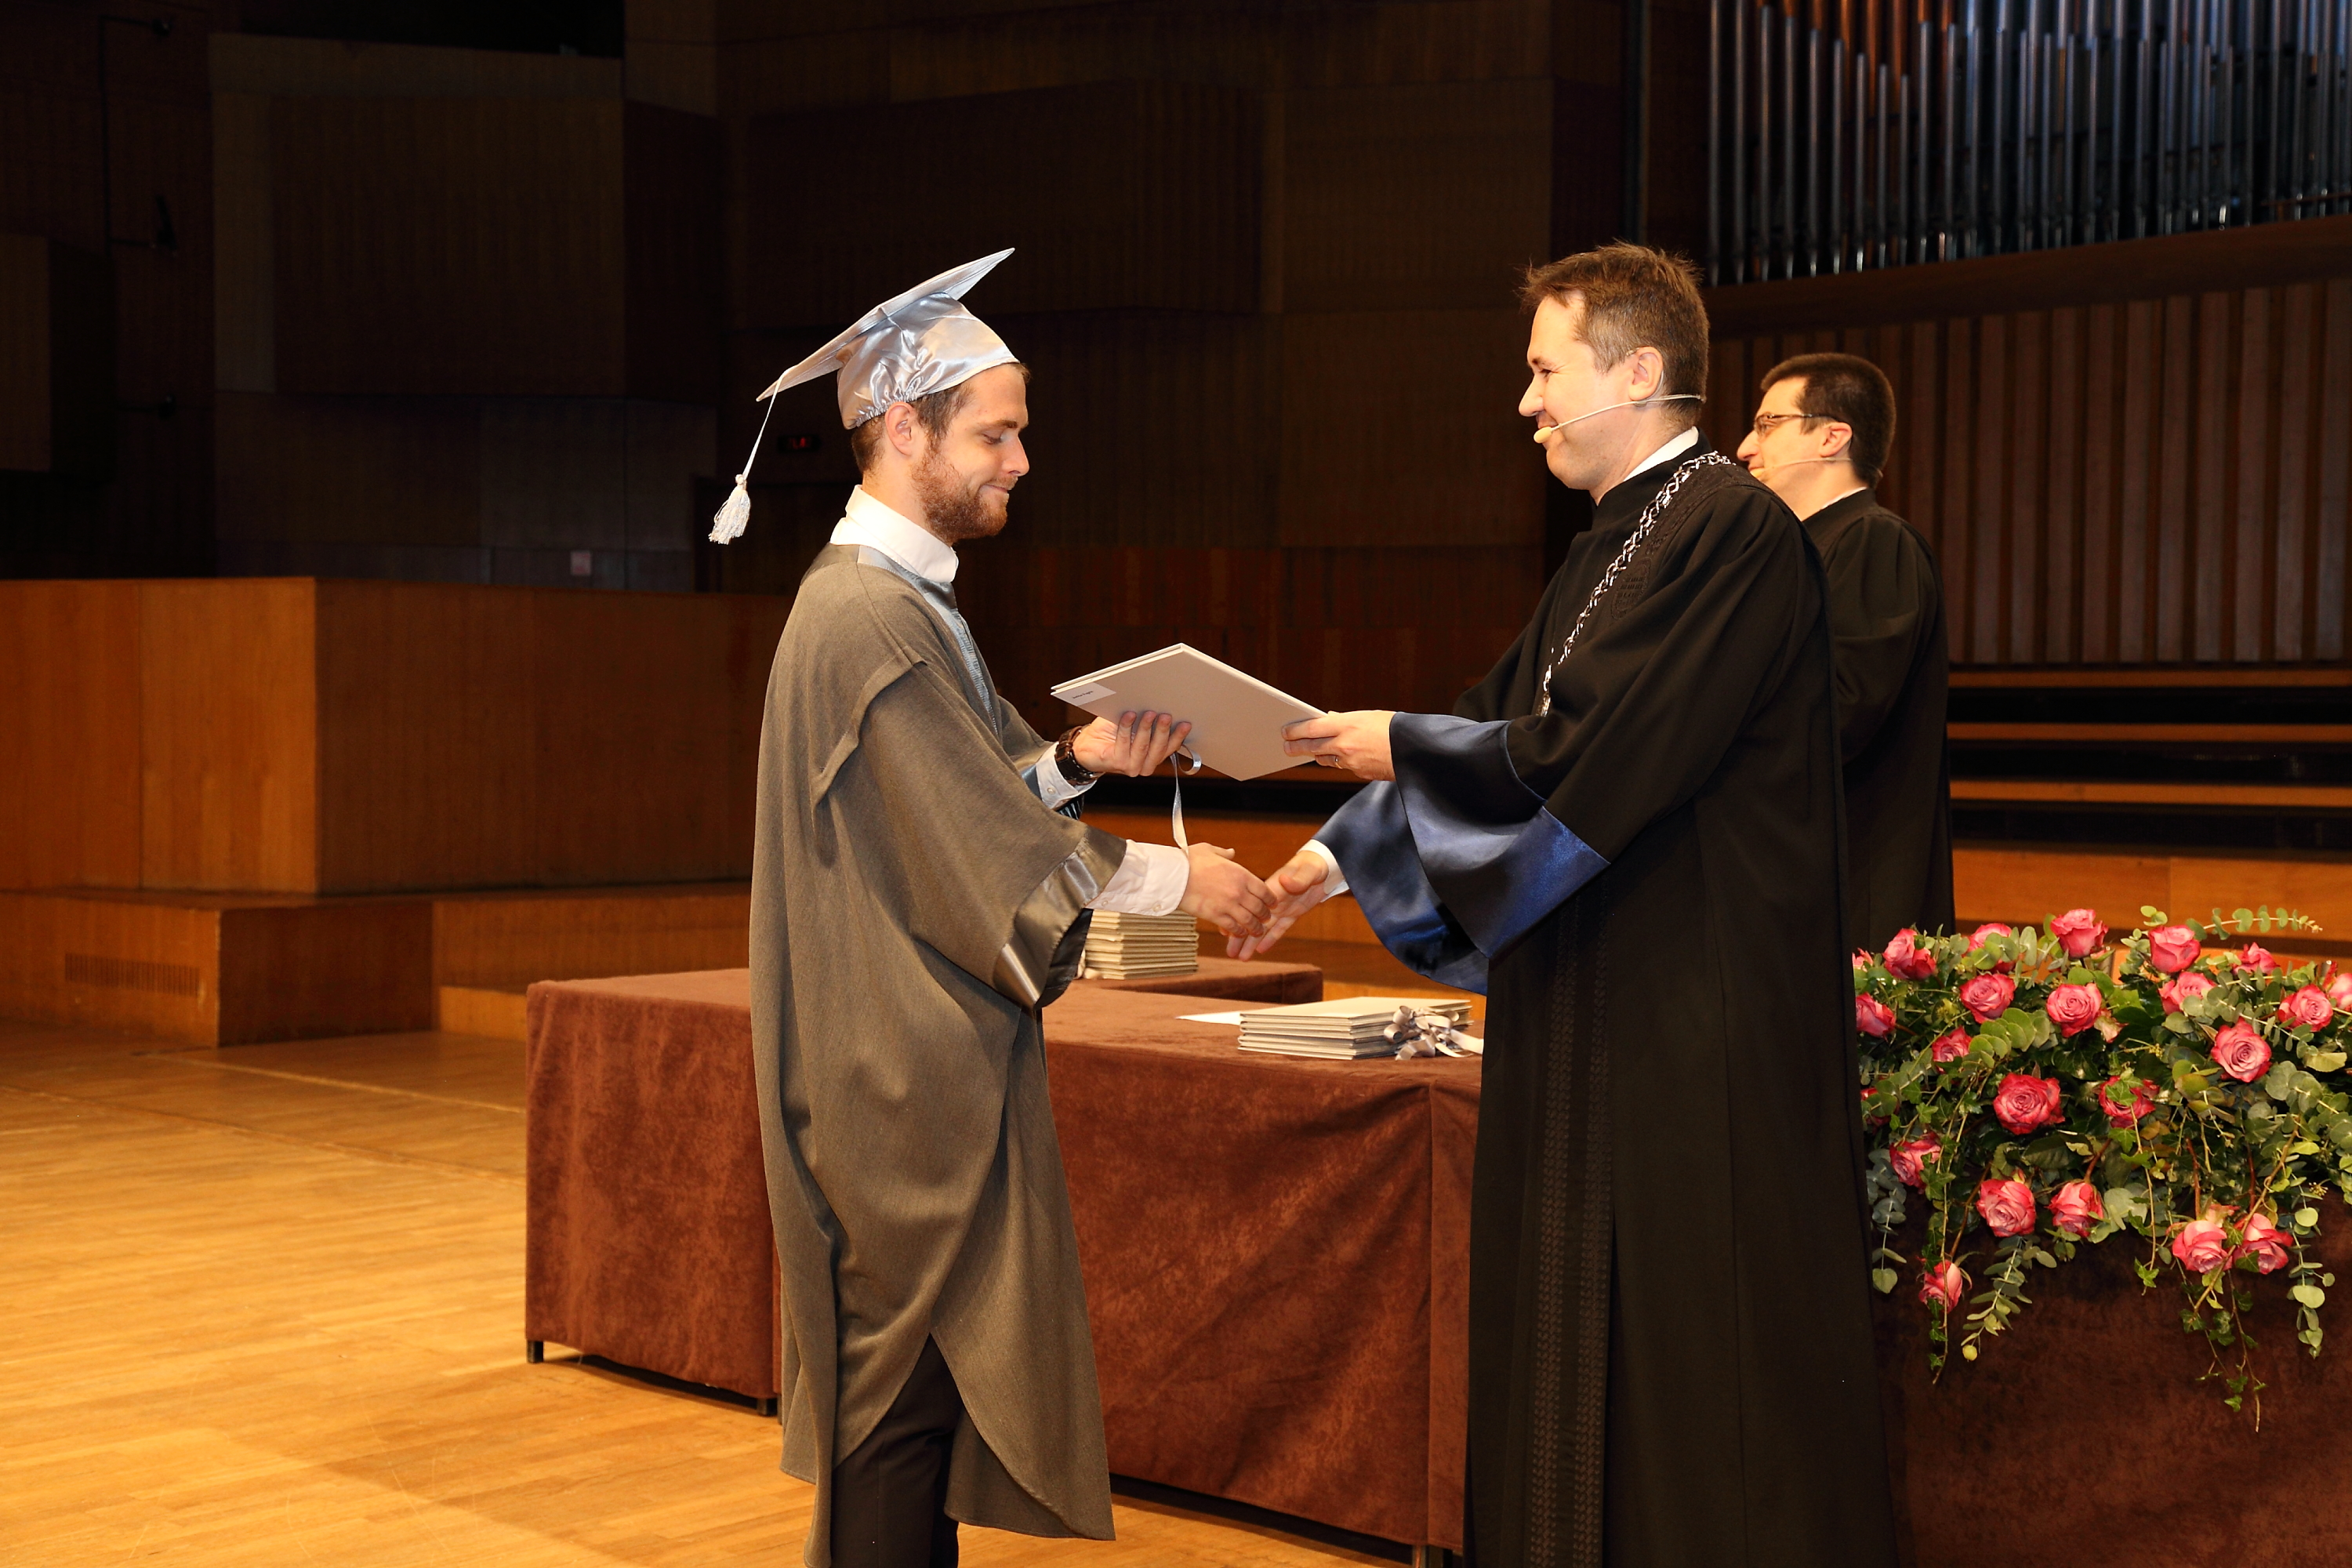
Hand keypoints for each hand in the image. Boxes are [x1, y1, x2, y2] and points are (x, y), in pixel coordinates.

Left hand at [1071, 710, 1192, 776]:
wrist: (1087, 745)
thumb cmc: (1111, 734)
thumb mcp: (1134, 726)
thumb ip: (1148, 721)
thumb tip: (1160, 703)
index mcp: (1152, 757)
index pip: (1170, 748)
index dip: (1178, 736)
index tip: (1185, 723)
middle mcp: (1144, 765)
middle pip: (1158, 749)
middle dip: (1163, 730)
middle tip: (1166, 715)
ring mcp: (1130, 766)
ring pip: (1143, 746)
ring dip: (1146, 728)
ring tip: (1149, 713)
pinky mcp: (1116, 763)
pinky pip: (1124, 743)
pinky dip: (1126, 727)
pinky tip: (1129, 716)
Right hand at [1178, 842, 1271, 937]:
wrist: (1174, 875)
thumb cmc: (1189, 861)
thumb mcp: (1209, 850)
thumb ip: (1224, 853)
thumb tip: (1231, 852)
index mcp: (1240, 874)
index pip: (1263, 890)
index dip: (1270, 899)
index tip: (1271, 903)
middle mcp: (1238, 891)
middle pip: (1259, 907)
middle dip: (1264, 915)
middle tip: (1266, 919)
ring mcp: (1228, 904)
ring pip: (1249, 920)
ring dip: (1254, 927)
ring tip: (1256, 931)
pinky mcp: (1216, 916)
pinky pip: (1233, 927)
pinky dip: (1238, 931)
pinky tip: (1238, 933)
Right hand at [1227, 847, 1331, 959]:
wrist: (1324, 867)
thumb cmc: (1312, 864)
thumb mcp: (1306, 871)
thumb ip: (1296, 879)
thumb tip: (1283, 880)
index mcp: (1272, 889)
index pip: (1251, 906)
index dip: (1238, 918)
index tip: (1225, 931)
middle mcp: (1273, 902)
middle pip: (1253, 921)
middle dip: (1240, 937)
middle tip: (1229, 953)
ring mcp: (1282, 909)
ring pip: (1264, 929)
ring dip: (1252, 943)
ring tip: (1240, 957)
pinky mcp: (1293, 914)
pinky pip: (1280, 929)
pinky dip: (1271, 940)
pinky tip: (1259, 951)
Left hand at [1282, 710, 1395, 779]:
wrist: (1415, 750)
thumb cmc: (1394, 728)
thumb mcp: (1369, 716)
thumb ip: (1346, 720)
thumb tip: (1329, 719)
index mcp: (1347, 725)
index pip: (1312, 727)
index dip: (1296, 730)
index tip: (1286, 731)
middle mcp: (1344, 744)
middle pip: (1312, 746)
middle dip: (1296, 747)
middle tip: (1286, 747)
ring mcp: (1350, 761)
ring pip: (1325, 759)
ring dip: (1316, 755)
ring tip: (1308, 751)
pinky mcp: (1359, 773)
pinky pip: (1343, 766)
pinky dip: (1339, 760)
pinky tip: (1338, 756)